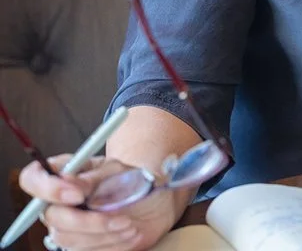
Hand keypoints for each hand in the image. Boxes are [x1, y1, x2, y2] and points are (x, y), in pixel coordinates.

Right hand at [18, 154, 186, 250]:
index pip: (32, 179)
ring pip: (66, 238)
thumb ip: (93, 177)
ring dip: (102, 234)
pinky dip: (111, 244)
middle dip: (86, 221)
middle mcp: (58, 202)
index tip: (77, 196)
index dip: (48, 189)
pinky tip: (130, 234)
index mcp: (63, 175)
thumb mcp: (119, 171)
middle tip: (121, 219)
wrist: (155, 201)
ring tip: (130, 225)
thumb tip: (68, 181)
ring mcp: (66, 225)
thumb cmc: (133, 180)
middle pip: (52, 217)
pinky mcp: (80, 244)